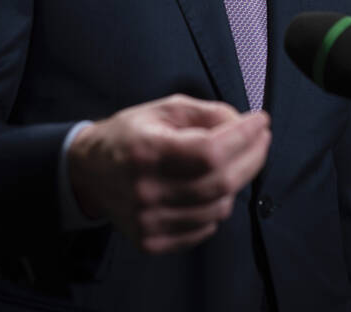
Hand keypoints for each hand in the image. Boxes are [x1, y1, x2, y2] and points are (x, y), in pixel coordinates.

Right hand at [67, 94, 270, 253]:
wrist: (89, 170)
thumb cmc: (130, 135)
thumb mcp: (164, 109)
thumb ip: (207, 113)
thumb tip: (243, 125)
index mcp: (147, 151)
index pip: (210, 150)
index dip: (243, 137)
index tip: (260, 122)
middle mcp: (146, 190)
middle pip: (220, 182)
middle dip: (252, 158)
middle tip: (261, 140)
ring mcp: (148, 221)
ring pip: (218, 209)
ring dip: (235, 183)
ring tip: (231, 163)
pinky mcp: (151, 241)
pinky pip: (204, 230)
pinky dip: (216, 208)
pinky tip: (211, 189)